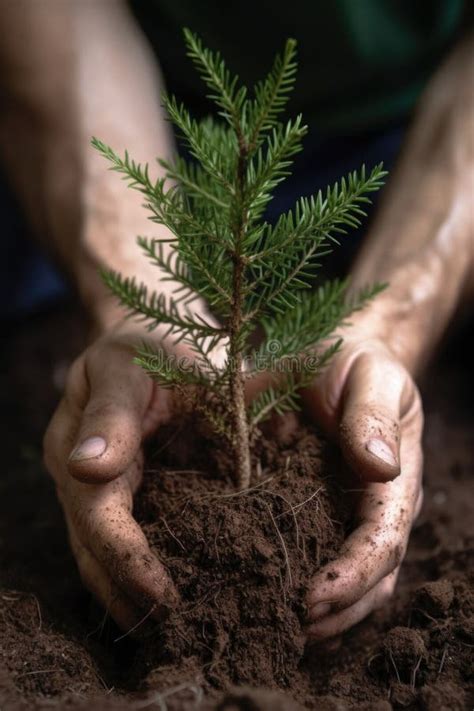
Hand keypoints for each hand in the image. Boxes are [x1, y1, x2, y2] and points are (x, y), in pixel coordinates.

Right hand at [43, 326, 180, 630]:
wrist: (142, 340)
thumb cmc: (150, 346)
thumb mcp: (135, 364)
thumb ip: (114, 414)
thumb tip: (87, 468)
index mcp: (78, 438)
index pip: (96, 513)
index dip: (126, 557)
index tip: (164, 595)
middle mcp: (76, 470)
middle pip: (91, 545)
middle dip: (128, 590)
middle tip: (177, 629)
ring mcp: (88, 485)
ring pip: (96, 553)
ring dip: (126, 593)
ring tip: (169, 629)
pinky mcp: (111, 491)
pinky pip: (113, 541)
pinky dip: (132, 574)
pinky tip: (158, 599)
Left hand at [303, 330, 423, 640]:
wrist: (332, 357)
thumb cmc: (353, 363)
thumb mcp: (370, 375)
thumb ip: (373, 416)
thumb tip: (380, 467)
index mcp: (395, 480)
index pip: (383, 541)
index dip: (354, 574)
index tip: (315, 597)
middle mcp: (374, 509)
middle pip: (372, 579)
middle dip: (336, 611)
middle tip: (289, 628)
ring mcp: (346, 515)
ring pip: (349, 585)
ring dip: (320, 616)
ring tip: (274, 630)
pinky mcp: (314, 512)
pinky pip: (311, 560)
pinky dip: (295, 590)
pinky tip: (261, 603)